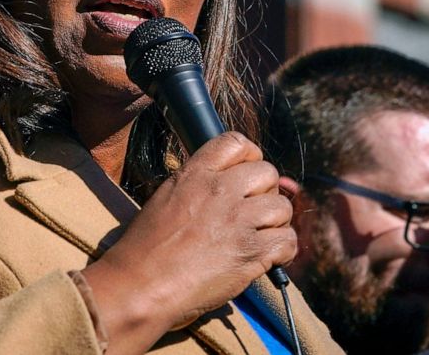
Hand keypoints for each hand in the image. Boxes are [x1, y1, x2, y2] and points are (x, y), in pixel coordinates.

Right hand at [81, 132, 295, 351]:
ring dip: (276, 222)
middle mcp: (219, 191)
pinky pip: (287, 241)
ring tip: (260, 235)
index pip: (236, 143)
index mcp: (194, 174)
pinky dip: (283, 250)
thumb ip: (196, 185)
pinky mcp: (251, 252)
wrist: (140, 286)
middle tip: (254, 211)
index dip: (250, 157)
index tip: (247, 173)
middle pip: (267, 172)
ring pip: (282, 207)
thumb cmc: (144, 249)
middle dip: (265, 191)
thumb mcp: (165, 199)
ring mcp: (237, 221)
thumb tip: (222, 184)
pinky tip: (268, 257)